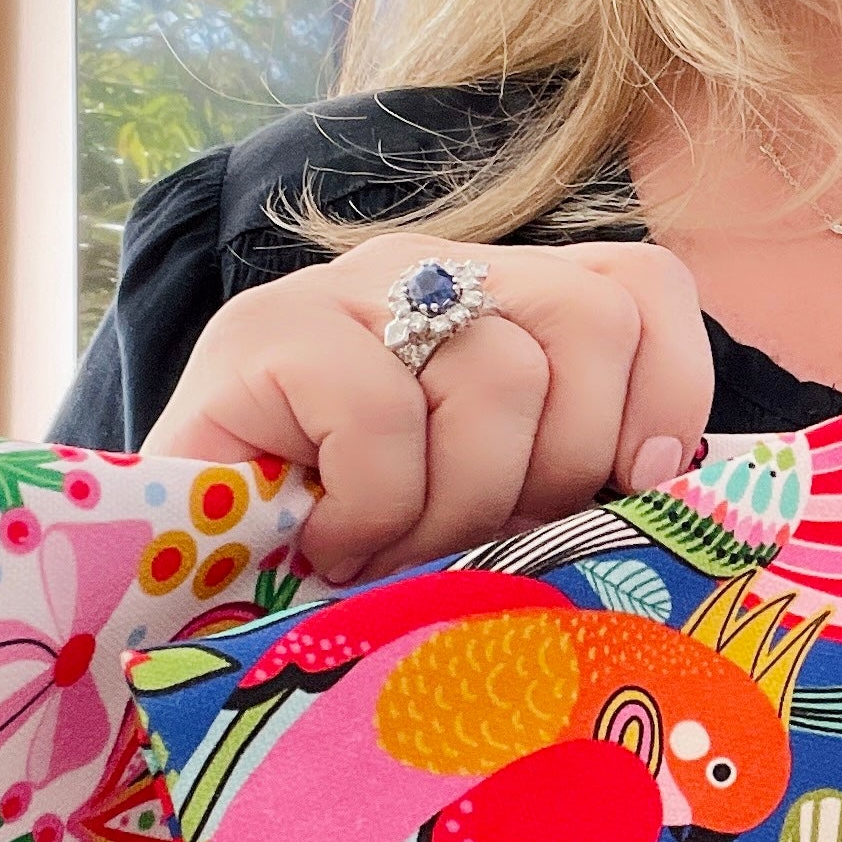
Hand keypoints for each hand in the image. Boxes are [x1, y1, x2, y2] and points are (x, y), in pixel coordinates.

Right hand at [145, 234, 713, 585]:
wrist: (172, 573)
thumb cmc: (354, 551)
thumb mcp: (493, 506)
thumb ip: (579, 475)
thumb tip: (669, 483)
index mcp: (502, 297)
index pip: (642, 288)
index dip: (667, 393)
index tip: (632, 489)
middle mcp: (432, 268)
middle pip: (588, 327)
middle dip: (557, 470)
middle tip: (475, 538)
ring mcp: (343, 288)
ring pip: (499, 375)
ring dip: (455, 508)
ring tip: (391, 550)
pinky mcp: (264, 333)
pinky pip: (385, 418)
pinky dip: (373, 510)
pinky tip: (330, 543)